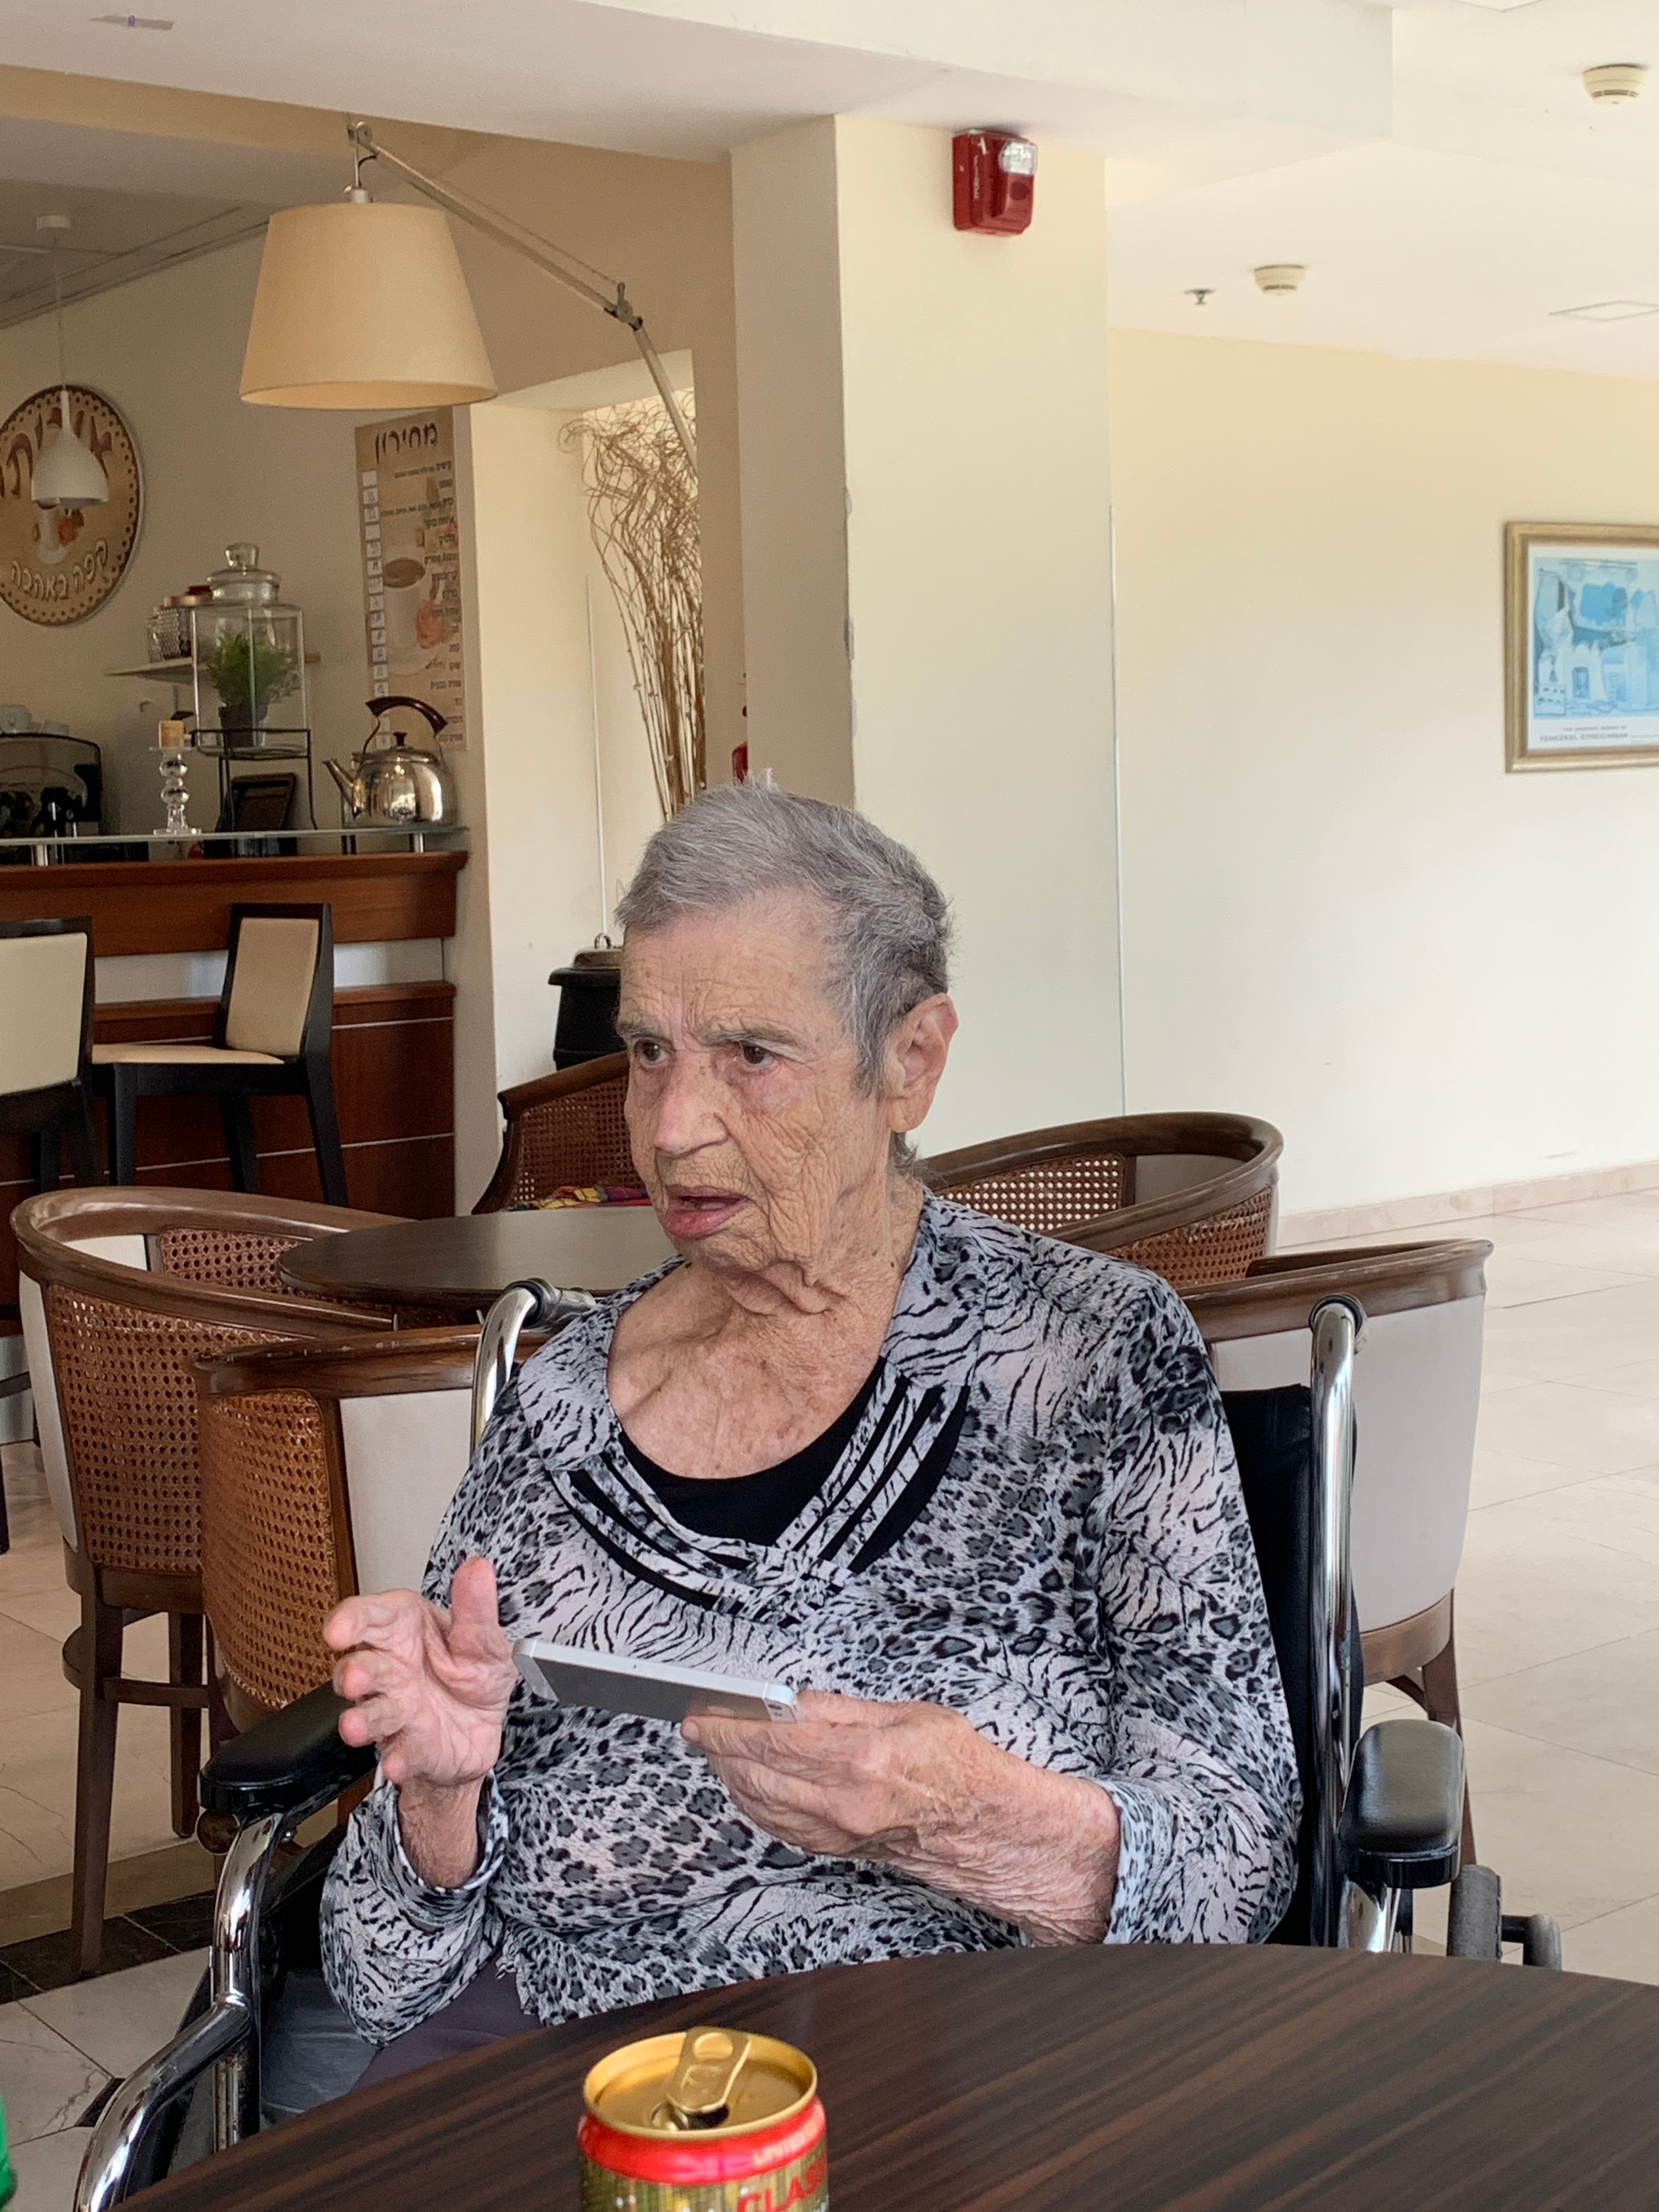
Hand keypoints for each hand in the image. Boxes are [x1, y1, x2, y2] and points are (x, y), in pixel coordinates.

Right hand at [325, 1556, 516, 1787]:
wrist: (482, 1730)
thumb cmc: (472, 1673)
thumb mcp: (485, 1639)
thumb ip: (476, 1608)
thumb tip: (477, 1568)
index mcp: (404, 1629)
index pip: (369, 1616)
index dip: (349, 1620)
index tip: (338, 1629)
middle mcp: (390, 1669)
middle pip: (359, 1665)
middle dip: (351, 1673)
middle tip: (352, 1679)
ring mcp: (394, 1709)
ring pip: (370, 1712)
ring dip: (362, 1719)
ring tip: (355, 1726)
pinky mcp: (406, 1747)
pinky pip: (398, 1752)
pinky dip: (397, 1757)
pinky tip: (398, 1760)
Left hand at [683, 1689, 1120, 1944]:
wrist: (988, 1827)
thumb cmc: (961, 1767)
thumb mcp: (908, 1714)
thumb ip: (843, 1709)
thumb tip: (793, 1703)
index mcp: (860, 1758)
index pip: (771, 1742)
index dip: (728, 1728)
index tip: (703, 1715)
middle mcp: (843, 1801)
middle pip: (756, 1775)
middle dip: (719, 1751)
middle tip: (698, 1728)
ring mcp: (839, 1832)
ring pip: (762, 1806)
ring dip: (732, 1778)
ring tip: (716, 1752)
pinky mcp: (840, 1849)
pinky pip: (780, 1828)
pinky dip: (755, 1805)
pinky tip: (746, 1787)